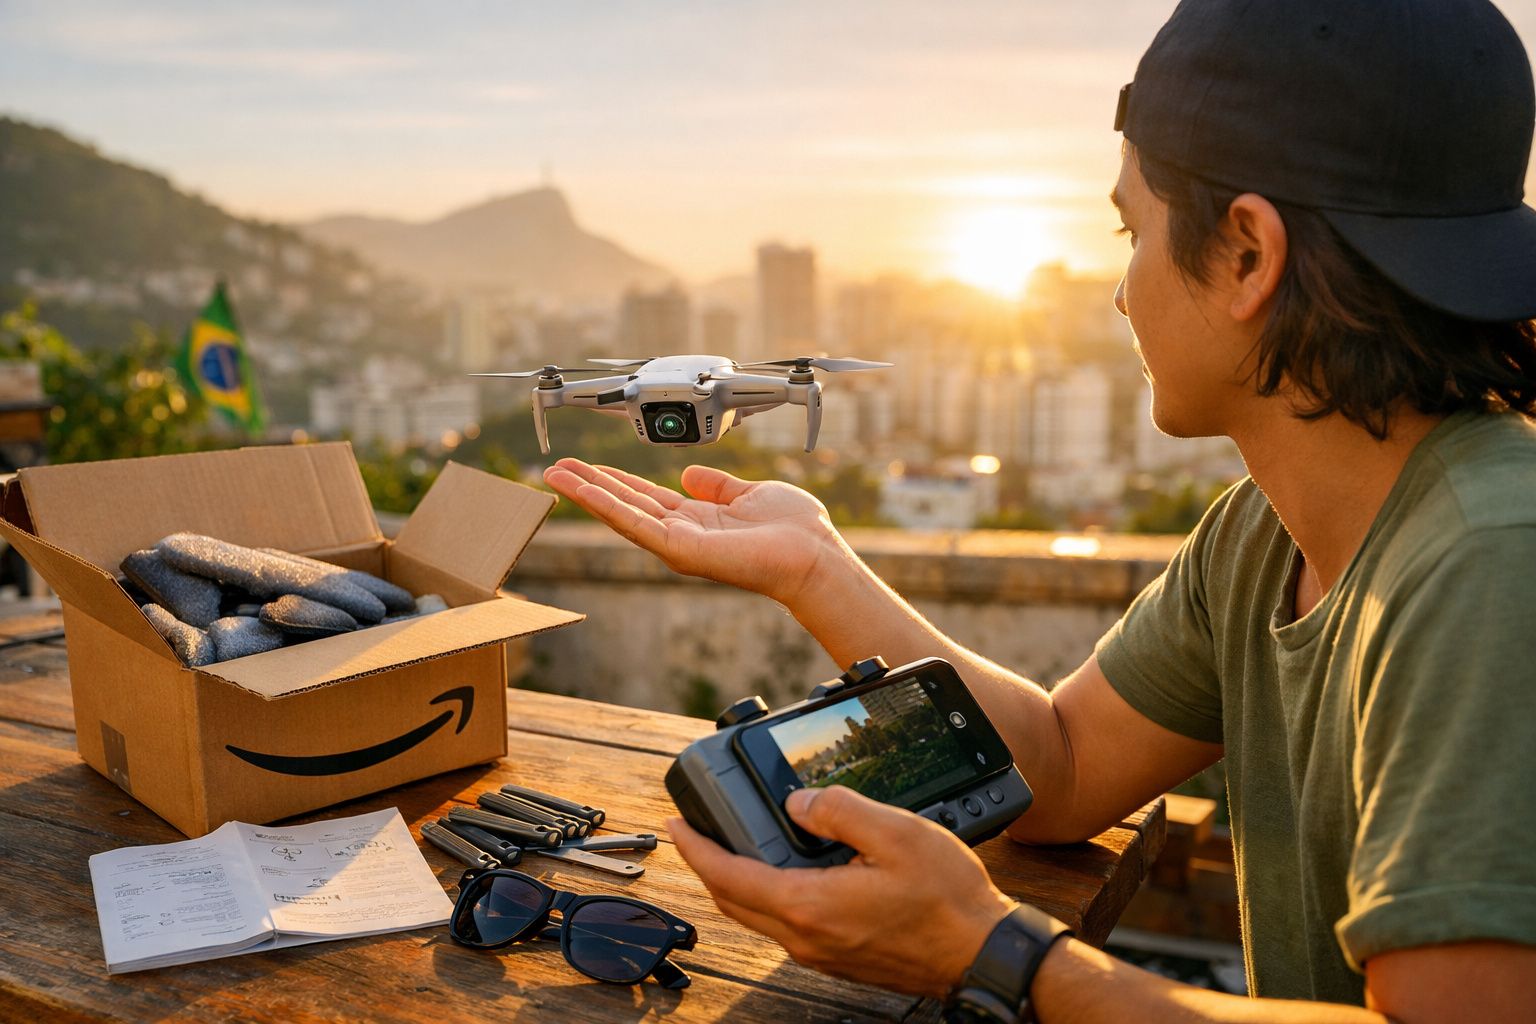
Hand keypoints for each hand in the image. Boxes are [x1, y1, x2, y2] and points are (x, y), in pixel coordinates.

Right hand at [542, 459, 845, 606]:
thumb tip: (690, 473)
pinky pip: (636, 524)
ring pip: (621, 514)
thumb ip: (718, 485)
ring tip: (555, 475)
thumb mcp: (749, 493)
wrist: (813, 554)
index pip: (645, 498)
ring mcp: (678, 545)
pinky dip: (606, 506)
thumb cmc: (794, 530)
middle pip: (625, 505)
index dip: (615, 481)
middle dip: (590, 486)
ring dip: (586, 494)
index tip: (588, 468)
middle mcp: (682, 534)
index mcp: (696, 519)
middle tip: (556, 468)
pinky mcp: (679, 551)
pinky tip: (583, 491)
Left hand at [668, 785, 1015, 997]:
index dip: (696, 848)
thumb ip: (841, 810)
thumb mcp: (896, 833)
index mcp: (811, 905)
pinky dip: (767, 897)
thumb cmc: (948, 900)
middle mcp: (807, 937)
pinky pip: (785, 926)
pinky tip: (784, 873)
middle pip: (733, 901)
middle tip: (695, 833)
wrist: (981, 954)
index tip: (676, 824)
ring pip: (758, 916)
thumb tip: (799, 803)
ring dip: (736, 883)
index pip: (729, 876)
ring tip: (733, 846)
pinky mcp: (838, 957)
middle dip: (707, 865)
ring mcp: (821, 952)